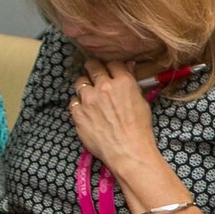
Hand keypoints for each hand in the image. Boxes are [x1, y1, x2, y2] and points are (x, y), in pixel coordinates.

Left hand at [70, 60, 161, 179]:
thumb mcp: (141, 102)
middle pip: (93, 67)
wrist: (127, 150)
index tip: (110, 70)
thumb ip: (131, 83)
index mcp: (123, 82)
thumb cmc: (139, 128)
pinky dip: (78, 103)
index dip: (112, 66)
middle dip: (93, 68)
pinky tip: (86, 109)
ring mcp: (88, 99)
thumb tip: (128, 67)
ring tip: (90, 94)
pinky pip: (73, 101)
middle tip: (94, 72)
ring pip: (80, 82)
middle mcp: (103, 87)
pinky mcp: (77, 112)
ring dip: (85, 86)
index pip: (113, 63)